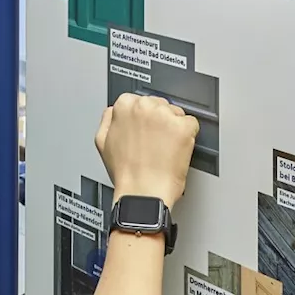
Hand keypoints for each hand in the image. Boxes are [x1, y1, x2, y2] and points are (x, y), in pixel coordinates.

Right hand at [94, 93, 199, 208]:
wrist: (143, 192)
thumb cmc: (126, 173)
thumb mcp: (102, 141)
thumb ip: (108, 118)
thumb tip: (115, 110)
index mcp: (124, 106)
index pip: (140, 101)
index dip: (144, 118)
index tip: (145, 130)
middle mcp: (144, 106)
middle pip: (160, 104)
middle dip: (160, 121)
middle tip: (155, 142)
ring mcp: (165, 116)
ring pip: (177, 113)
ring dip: (174, 128)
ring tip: (164, 148)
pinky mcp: (183, 127)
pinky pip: (192, 125)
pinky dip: (188, 136)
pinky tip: (176, 149)